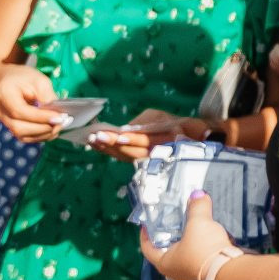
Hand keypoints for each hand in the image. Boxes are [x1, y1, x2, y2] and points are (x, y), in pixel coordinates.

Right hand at [0, 67, 65, 142]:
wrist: (4, 81)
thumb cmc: (22, 78)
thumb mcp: (38, 79)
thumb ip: (47, 96)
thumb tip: (57, 113)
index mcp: (4, 93)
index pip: (20, 111)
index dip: (41, 117)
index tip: (59, 117)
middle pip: (19, 128)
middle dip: (43, 128)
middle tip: (62, 122)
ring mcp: (3, 120)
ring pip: (21, 136)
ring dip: (43, 134)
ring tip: (58, 126)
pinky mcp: (10, 127)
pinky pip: (24, 137)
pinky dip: (40, 136)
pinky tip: (51, 130)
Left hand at [89, 110, 203, 162]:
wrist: (187, 142)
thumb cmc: (173, 124)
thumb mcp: (161, 117)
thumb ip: (146, 123)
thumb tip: (127, 130)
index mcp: (165, 140)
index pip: (147, 141)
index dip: (133, 139)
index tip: (118, 134)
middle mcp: (156, 153)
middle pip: (133, 151)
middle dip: (113, 144)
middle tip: (96, 136)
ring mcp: (146, 160)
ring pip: (125, 157)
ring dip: (107, 149)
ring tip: (91, 140)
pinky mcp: (138, 162)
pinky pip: (122, 158)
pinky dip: (108, 152)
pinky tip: (96, 146)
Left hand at [139, 192, 231, 279]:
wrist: (230, 272)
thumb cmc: (204, 250)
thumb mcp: (199, 223)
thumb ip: (197, 207)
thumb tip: (198, 194)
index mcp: (164, 262)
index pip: (147, 247)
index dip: (145, 234)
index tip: (148, 223)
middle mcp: (175, 270)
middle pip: (168, 249)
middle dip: (171, 235)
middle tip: (174, 220)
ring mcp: (192, 274)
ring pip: (186, 253)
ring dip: (190, 241)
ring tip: (195, 225)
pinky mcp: (208, 274)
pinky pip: (202, 257)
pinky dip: (204, 247)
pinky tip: (211, 237)